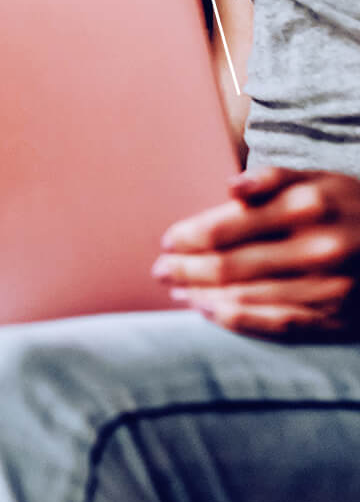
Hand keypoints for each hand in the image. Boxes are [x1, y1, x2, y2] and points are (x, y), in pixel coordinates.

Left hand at [155, 166, 359, 339]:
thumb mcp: (318, 178)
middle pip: (229, 266)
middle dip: (186, 269)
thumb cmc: (351, 206)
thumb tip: (229, 187)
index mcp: (306, 207)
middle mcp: (317, 249)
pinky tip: (209, 312)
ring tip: (177, 291)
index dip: (188, 238)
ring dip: (202, 296)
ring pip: (246, 297)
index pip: (226, 228)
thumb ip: (271, 179)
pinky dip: (235, 319)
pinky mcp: (336, 317)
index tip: (167, 241)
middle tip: (160, 270)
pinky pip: (275, 323)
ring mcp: (328, 288)